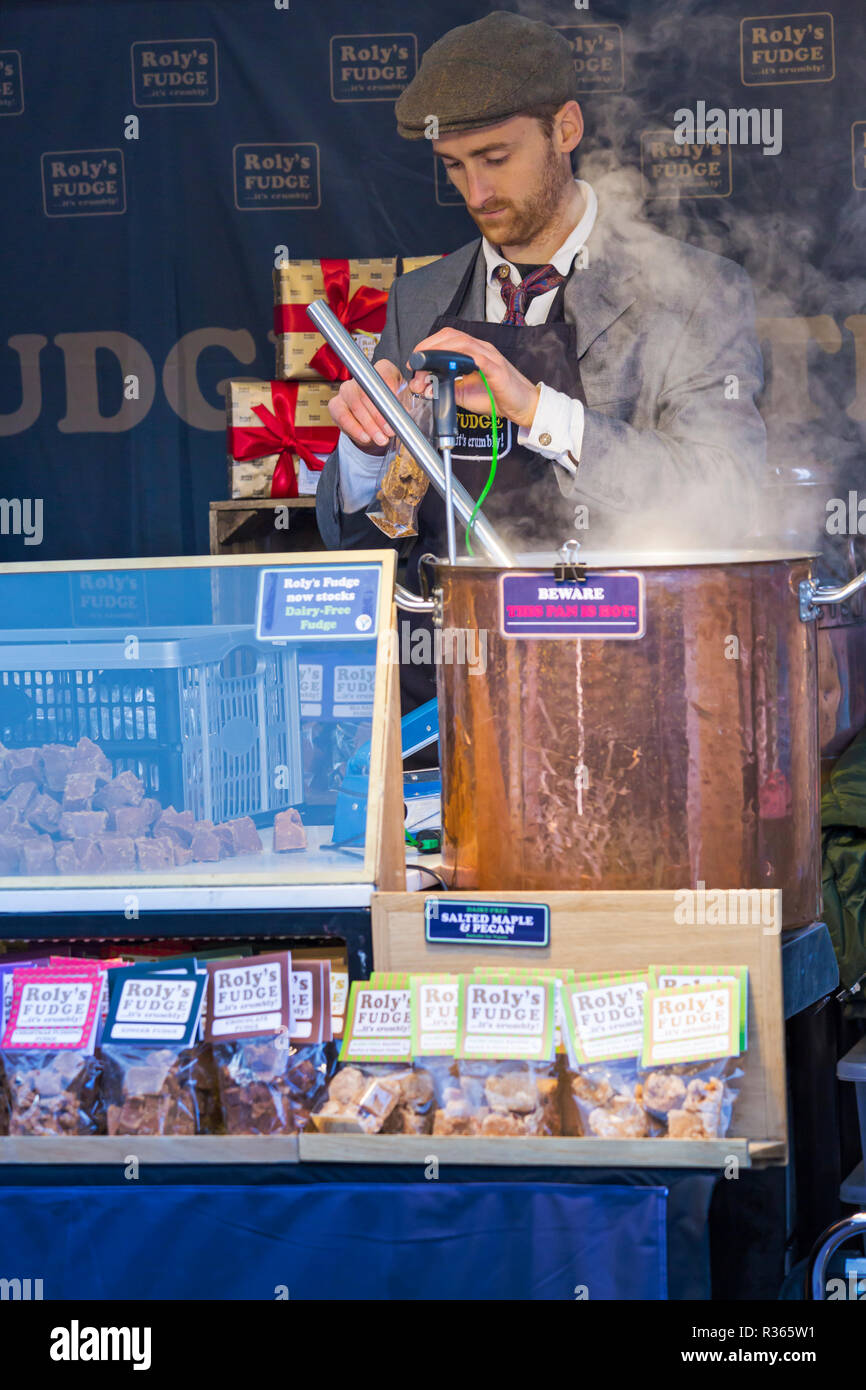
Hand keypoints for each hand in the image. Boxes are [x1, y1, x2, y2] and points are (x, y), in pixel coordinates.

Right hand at [327, 358, 402, 452]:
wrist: (379, 423)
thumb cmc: (393, 409)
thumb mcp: (404, 405)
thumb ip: (404, 405)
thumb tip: (403, 412)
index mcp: (383, 370)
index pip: (385, 375)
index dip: (390, 395)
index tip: (396, 414)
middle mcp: (362, 377)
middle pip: (367, 393)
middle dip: (380, 416)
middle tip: (389, 431)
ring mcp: (346, 389)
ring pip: (355, 405)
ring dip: (369, 425)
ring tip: (380, 439)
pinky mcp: (336, 404)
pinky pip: (343, 416)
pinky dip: (355, 429)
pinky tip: (365, 437)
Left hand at [406, 329, 540, 429]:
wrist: (524, 407)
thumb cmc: (498, 398)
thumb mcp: (464, 395)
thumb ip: (446, 389)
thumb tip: (426, 388)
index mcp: (473, 353)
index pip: (447, 339)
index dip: (428, 346)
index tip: (415, 361)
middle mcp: (481, 350)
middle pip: (451, 336)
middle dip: (429, 347)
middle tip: (416, 364)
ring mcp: (490, 357)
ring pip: (461, 343)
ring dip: (440, 353)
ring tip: (427, 368)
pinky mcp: (497, 368)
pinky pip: (477, 358)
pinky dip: (460, 360)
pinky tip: (448, 368)